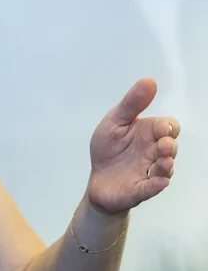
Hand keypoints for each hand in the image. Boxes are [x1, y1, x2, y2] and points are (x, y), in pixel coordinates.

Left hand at [86, 78, 180, 214]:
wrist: (98, 178)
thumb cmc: (108, 148)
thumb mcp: (115, 122)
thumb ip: (131, 104)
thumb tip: (149, 80)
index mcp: (148, 134)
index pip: (169, 127)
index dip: (168, 127)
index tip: (162, 128)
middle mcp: (154, 152)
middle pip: (171, 148)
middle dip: (169, 146)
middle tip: (163, 145)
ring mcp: (149, 172)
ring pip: (165, 169)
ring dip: (166, 165)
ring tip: (163, 162)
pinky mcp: (140, 189)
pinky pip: (151, 188)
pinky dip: (156, 186)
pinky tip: (159, 182)